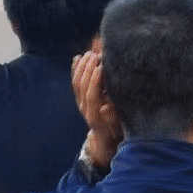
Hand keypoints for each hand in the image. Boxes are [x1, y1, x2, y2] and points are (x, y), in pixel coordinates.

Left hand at [72, 50, 121, 168]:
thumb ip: (112, 117)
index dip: (95, 80)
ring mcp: (80, 103)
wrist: (106, 138)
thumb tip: (106, 106)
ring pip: (77, 83)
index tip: (102, 66)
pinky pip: (75, 83)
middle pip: (82, 86)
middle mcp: (84, 108)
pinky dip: (75, 69)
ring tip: (90, 54)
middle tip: (97, 55)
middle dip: (88, 69)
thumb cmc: (115, 130)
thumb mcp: (118, 126)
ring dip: (82, 67)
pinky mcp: (80, 98)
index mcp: (94, 115)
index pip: (91, 94)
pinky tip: (78, 58)